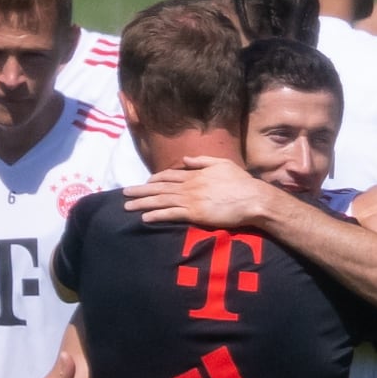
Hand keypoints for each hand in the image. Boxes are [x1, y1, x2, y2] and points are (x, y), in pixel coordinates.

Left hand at [122, 157, 278, 230]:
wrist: (252, 198)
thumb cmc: (242, 183)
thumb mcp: (222, 164)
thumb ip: (203, 161)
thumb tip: (186, 159)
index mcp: (195, 174)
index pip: (169, 176)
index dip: (154, 179)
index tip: (144, 183)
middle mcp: (189, 185)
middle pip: (159, 187)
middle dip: (140, 190)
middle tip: (124, 193)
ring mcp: (191, 199)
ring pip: (161, 200)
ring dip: (142, 203)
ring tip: (127, 207)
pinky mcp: (195, 213)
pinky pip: (171, 214)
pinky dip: (156, 215)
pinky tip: (145, 218)